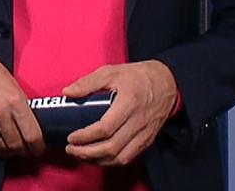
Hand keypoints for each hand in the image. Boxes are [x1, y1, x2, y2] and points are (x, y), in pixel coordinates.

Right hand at [0, 45, 44, 156]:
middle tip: (25, 150)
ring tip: (10, 147)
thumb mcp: (14, 84)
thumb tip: (31, 126)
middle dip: (23, 151)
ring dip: (7, 150)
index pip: (32, 135)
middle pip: (16, 145)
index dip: (37, 146)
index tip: (37, 148)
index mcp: (15, 100)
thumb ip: (22, 106)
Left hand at [62, 60, 177, 165]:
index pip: (105, 128)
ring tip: (81, 155)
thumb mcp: (111, 72)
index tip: (71, 137)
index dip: (85, 137)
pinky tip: (98, 157)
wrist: (167, 82)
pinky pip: (128, 158)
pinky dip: (111, 162)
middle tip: (71, 149)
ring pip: (120, 158)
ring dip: (97, 161)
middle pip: (111, 147)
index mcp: (128, 103)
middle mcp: (138, 122)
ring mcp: (144, 134)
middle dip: (87, 153)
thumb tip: (67, 92)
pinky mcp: (147, 140)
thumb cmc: (137, 76)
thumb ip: (88, 82)